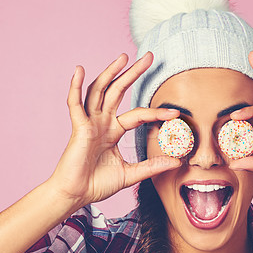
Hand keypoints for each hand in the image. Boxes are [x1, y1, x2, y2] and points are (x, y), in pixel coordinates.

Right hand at [49, 52, 180, 207]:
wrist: (77, 195)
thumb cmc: (98, 184)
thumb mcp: (131, 174)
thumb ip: (152, 166)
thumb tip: (177, 162)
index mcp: (113, 131)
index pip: (138, 115)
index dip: (156, 113)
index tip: (175, 113)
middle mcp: (102, 122)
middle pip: (119, 92)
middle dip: (133, 74)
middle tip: (150, 57)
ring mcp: (89, 123)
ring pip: (100, 91)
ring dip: (110, 73)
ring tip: (124, 56)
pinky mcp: (78, 127)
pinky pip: (75, 104)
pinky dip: (76, 87)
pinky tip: (80, 70)